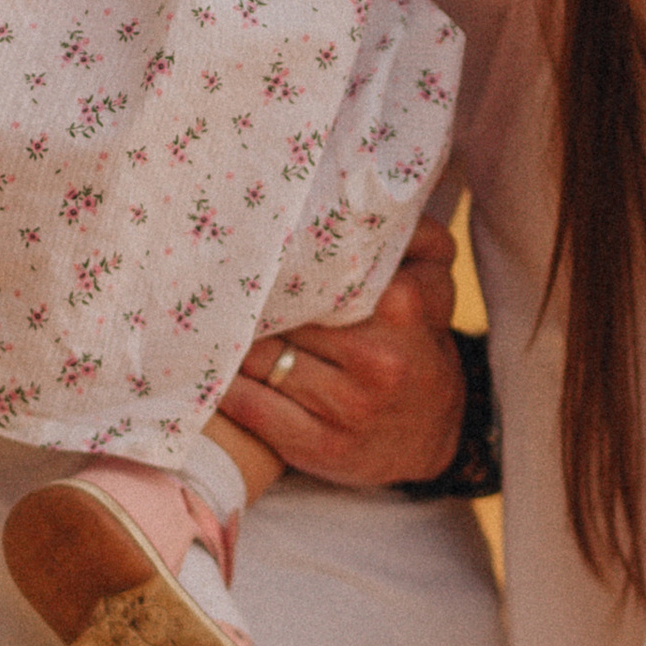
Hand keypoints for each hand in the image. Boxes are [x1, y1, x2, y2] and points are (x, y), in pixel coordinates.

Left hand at [219, 221, 465, 487]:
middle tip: (216, 283)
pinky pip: (253, 408)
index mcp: (403, 308)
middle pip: (283, 313)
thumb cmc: (417, 347)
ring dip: (232, 343)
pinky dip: (227, 389)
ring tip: (209, 323)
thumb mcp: (433, 286)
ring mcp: (348, 408)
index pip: (319, 272)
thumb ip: (416, 237)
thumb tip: (376, 199)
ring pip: (262, 359)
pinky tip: (214, 372)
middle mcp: (378, 359)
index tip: (247, 248)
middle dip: (250, 301)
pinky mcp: (320, 447)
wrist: (436, 439)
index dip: (278, 261)